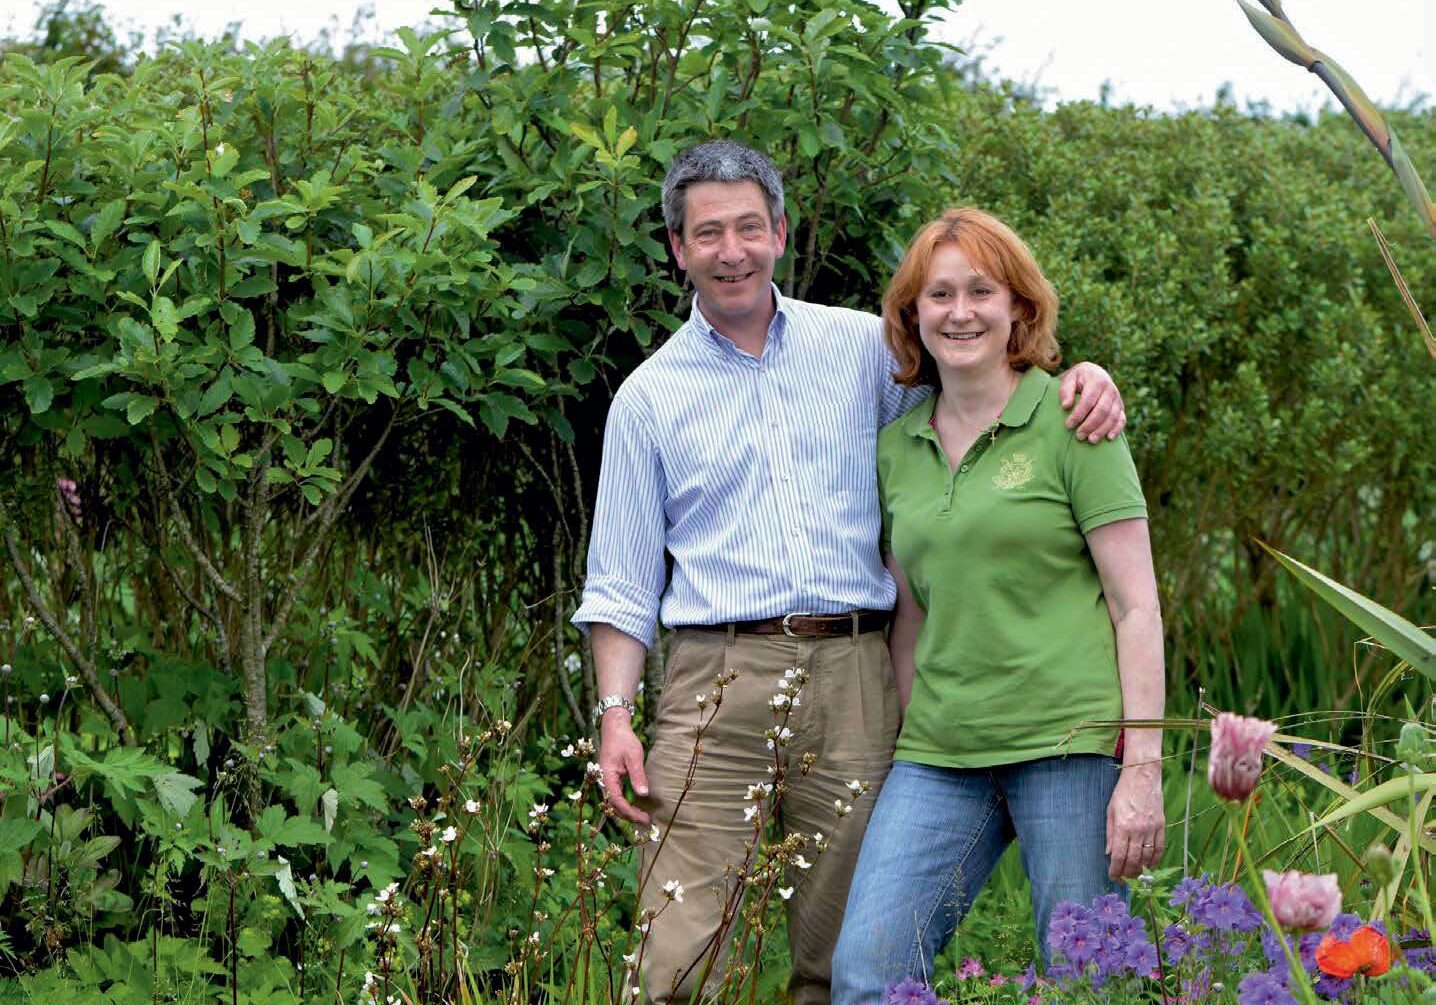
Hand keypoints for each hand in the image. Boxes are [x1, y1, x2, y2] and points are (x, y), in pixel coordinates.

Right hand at [598, 713, 650, 824]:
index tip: (643, 817)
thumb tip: (643, 795)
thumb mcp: (634, 756)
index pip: (616, 801)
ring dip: (627, 812)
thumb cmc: (623, 740)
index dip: (629, 812)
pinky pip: (616, 797)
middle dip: (629, 816)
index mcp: (607, 776)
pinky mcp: (611, 780)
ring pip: (614, 803)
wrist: (614, 728)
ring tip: (643, 817)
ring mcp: (607, 781)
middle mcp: (604, 781)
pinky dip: (626, 805)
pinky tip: (637, 807)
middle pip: (614, 806)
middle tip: (647, 821)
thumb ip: (637, 775)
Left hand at [1060, 362, 1125, 441]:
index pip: (1088, 401)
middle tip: (1079, 436)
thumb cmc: (1078, 379)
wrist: (1094, 374)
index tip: (1068, 425)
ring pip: (1112, 417)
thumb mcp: (1069, 379)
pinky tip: (1108, 438)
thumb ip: (1066, 391)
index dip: (1078, 414)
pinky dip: (1117, 429)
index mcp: (1097, 381)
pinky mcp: (1121, 407)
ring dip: (1102, 430)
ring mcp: (1117, 399)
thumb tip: (1066, 406)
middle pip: (1102, 410)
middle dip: (1090, 425)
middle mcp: (1110, 390)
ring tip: (1090, 440)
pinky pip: (1122, 419)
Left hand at [1106, 761, 1163, 879]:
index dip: (1116, 870)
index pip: (1119, 856)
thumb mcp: (1110, 811)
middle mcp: (1138, 830)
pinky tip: (1150, 865)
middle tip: (1124, 880)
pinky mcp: (1161, 826)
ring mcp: (1151, 828)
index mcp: (1122, 826)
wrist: (1143, 777)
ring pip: (1147, 856)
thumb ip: (1110, 833)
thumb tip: (1109, 853)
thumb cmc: (1123, 792)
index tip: (1113, 877)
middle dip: (1128, 873)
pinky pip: (1159, 848)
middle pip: (1133, 860)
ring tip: (1135, 876)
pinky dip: (1155, 859)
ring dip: (1141, 869)